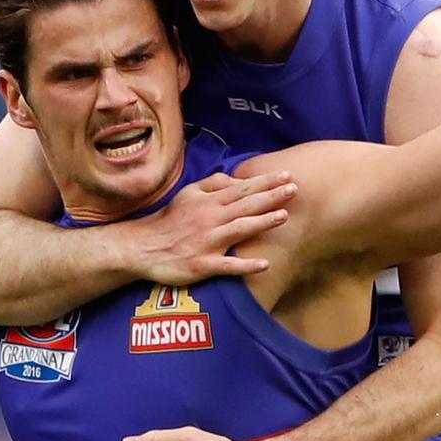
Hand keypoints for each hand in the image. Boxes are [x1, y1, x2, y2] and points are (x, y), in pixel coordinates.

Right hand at [130, 171, 295, 285]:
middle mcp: (210, 219)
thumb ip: (213, 184)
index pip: (242, 189)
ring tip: (284, 216)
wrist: (146, 247)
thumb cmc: (171, 220)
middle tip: (294, 190)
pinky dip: (245, 265)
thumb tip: (237, 179)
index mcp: (208, 201)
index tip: (287, 176)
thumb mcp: (189, 193)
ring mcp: (207, 242)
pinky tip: (264, 264)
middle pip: (245, 205)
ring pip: (239, 229)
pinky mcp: (202, 265)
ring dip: (262, 223)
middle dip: (271, 197)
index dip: (266, 182)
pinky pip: (226, 265)